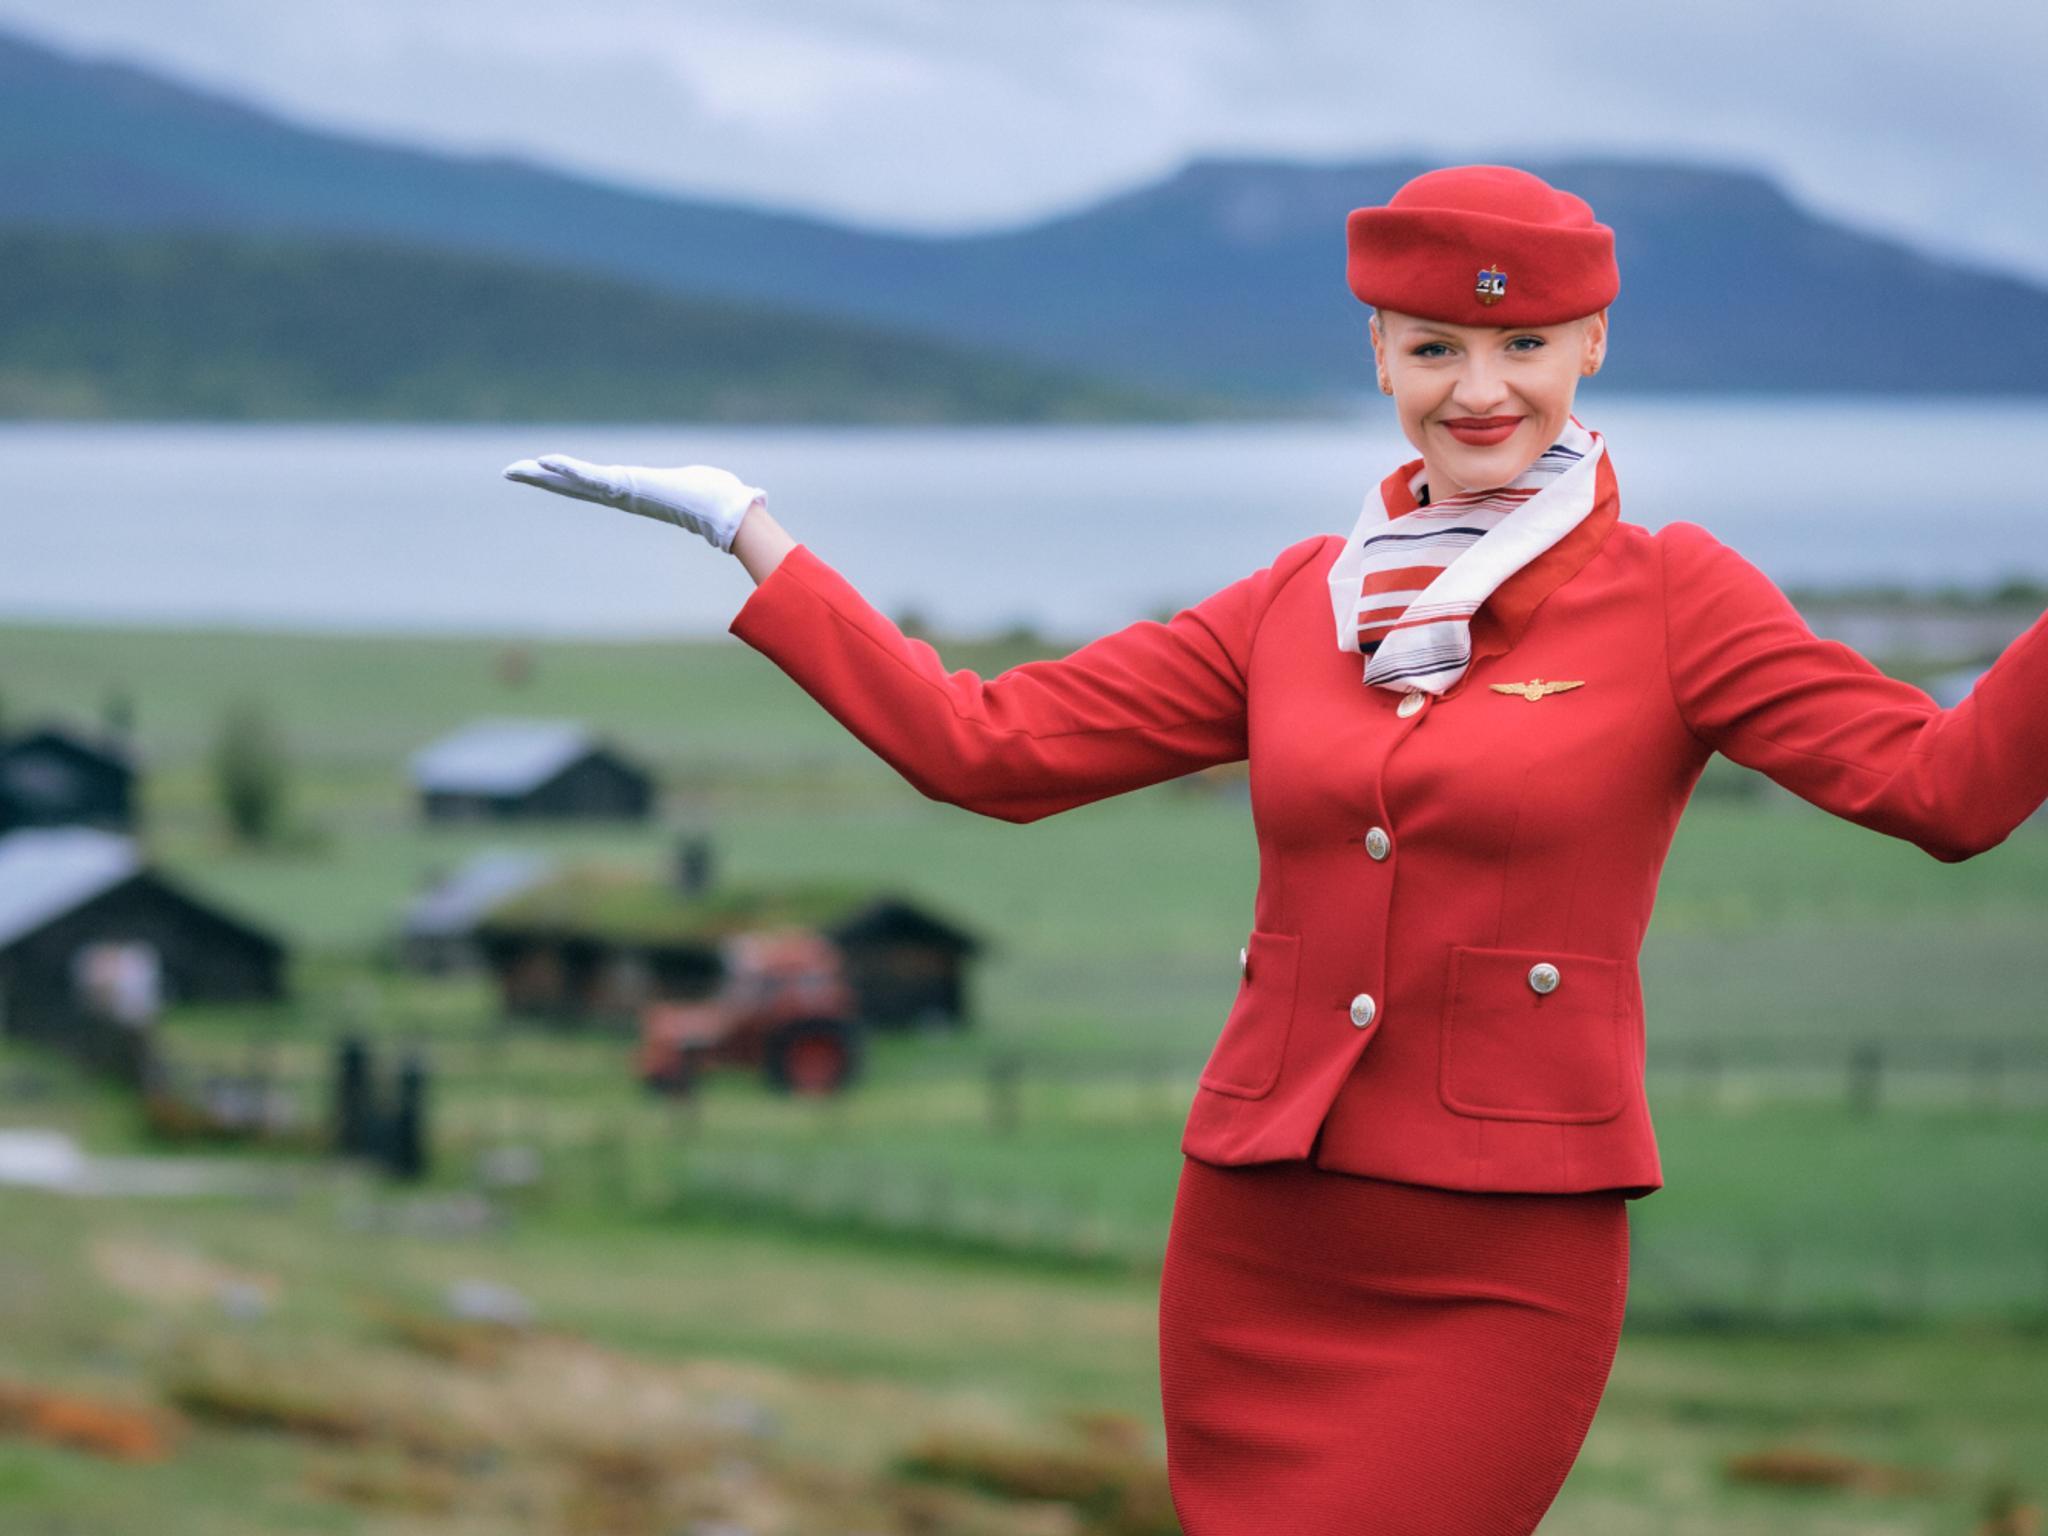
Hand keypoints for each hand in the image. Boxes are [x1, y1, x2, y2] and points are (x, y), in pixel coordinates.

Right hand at [501, 453, 765, 552]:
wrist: (725, 511)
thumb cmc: (720, 499)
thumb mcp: (707, 486)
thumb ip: (715, 488)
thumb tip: (755, 494)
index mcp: (635, 492)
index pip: (593, 484)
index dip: (569, 478)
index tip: (545, 471)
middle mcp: (623, 495)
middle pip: (574, 487)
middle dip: (542, 480)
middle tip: (511, 472)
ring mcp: (622, 492)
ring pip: (575, 484)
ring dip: (544, 476)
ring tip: (516, 470)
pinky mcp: (626, 488)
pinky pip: (591, 478)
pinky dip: (569, 470)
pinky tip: (546, 463)